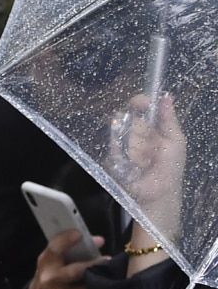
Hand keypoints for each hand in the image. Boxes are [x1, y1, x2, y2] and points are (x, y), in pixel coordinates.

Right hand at [24, 228, 103, 288]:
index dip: (67, 240)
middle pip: (75, 271)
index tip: (80, 234)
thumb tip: (98, 241)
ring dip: (98, 282)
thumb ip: (68, 253)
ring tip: (108, 275)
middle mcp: (49, 280)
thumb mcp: (50, 266)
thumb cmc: (48, 282)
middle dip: (94, 264)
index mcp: (45, 264)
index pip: (54, 249)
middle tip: (108, 259)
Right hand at [113, 91, 185, 238]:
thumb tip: (167, 96)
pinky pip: (113, 150)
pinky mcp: (112, 158)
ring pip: (120, 133)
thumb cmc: (171, 167)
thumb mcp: (176, 140)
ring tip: (143, 161)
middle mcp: (135, 133)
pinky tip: (134, 167)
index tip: (139, 103)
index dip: (140, 102)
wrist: (159, 192)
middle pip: (129, 118)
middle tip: (148, 144)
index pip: (141, 107)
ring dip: (133, 146)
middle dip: (138, 129)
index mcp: (151, 127)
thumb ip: (169, 119)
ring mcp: (122, 146)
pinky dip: (123, 157)